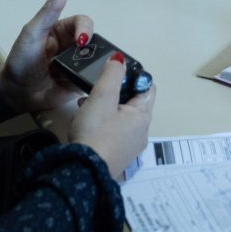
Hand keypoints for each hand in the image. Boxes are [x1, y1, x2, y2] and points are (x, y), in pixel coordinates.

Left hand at [0, 0, 92, 115]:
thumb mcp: (31, 33)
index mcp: (62, 30)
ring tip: (91, 70)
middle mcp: (72, 46)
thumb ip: (48, 11)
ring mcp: (77, 65)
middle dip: (94, 48)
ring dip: (98, 63)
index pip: (82, 23)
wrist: (15, 93)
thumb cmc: (20, 61)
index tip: (82, 40)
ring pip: (98, 59)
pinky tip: (95, 80)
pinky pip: (94, 78)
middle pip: (94, 41)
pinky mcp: (80, 82)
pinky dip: (97, 78)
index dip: (85, 29)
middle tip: (86, 57)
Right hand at [69, 53, 154, 177]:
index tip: (115, 73)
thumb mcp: (102, 97)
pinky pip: (113, 132)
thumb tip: (120, 59)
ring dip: (107, 108)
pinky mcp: (116, 156)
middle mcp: (141, 132)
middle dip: (116, 92)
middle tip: (98, 88)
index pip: (148, 88)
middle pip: (134, 103)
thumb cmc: (95, 132)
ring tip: (87, 103)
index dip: (134, 76)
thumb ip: (112, 75)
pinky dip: (103, 123)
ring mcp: (130, 147)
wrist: (82, 172)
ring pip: (122, 118)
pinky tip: (87, 122)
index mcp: (143, 116)